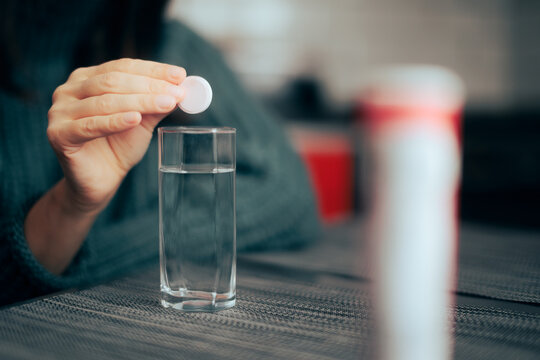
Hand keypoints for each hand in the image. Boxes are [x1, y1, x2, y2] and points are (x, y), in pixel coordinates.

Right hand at [46, 58, 185, 213]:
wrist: (100, 181)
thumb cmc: (119, 146)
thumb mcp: (143, 121)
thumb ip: (155, 104)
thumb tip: (179, 87)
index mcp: (87, 79)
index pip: (122, 67)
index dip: (153, 70)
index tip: (180, 75)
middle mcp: (69, 90)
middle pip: (114, 82)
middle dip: (150, 86)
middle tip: (177, 92)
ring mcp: (59, 111)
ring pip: (105, 102)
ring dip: (140, 102)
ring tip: (167, 103)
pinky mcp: (58, 134)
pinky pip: (91, 125)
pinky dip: (115, 121)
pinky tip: (135, 119)